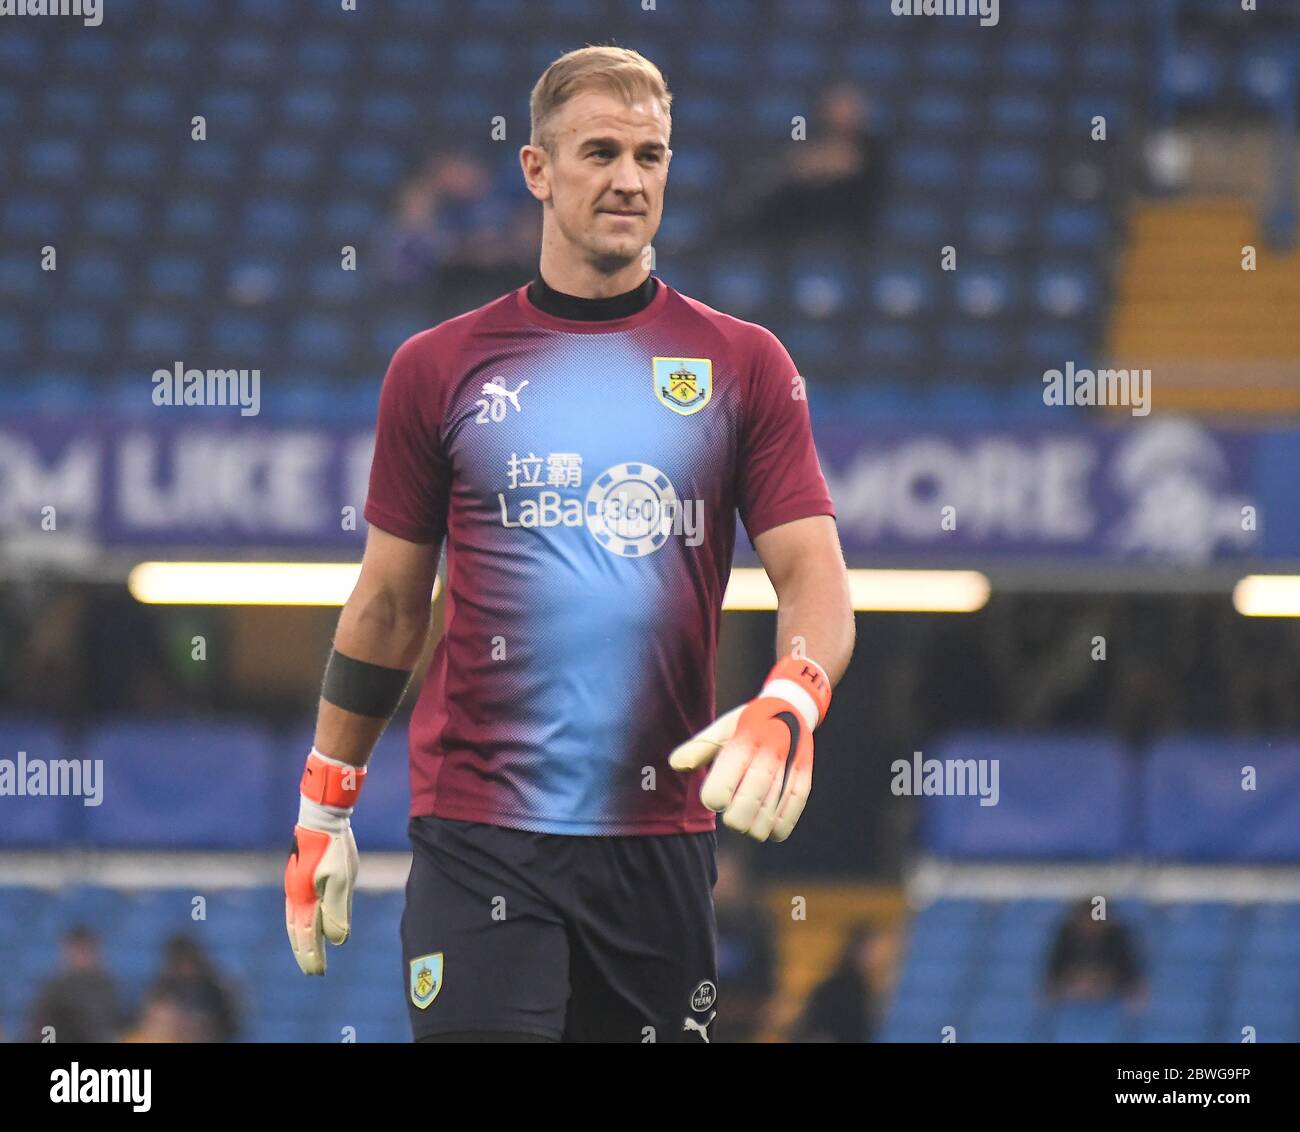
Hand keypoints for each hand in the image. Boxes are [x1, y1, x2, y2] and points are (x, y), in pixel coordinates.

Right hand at [285, 819, 358, 975]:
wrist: (321, 819)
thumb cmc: (335, 848)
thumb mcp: (342, 879)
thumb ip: (338, 910)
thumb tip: (337, 940)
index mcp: (305, 899)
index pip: (309, 936)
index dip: (313, 955)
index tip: (318, 972)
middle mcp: (295, 896)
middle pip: (298, 932)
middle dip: (305, 952)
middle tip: (313, 971)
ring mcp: (294, 886)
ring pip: (294, 921)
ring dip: (301, 939)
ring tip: (308, 953)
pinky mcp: (298, 878)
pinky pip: (296, 908)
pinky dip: (300, 923)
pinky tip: (308, 923)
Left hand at [669, 657, 830, 841]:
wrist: (791, 708)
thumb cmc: (745, 725)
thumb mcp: (722, 728)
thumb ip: (699, 748)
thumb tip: (676, 765)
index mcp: (744, 739)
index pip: (723, 787)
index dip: (715, 798)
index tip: (714, 797)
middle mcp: (769, 753)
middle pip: (744, 808)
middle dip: (733, 819)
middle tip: (730, 810)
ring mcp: (790, 767)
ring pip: (766, 819)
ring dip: (752, 826)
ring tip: (748, 815)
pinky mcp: (804, 779)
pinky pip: (788, 819)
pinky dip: (775, 830)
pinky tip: (765, 824)